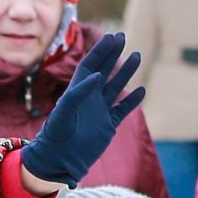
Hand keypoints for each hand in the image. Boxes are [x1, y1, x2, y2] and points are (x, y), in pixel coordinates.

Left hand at [18, 33, 144, 192]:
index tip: (113, 38)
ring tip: (137, 55)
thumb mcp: (64, 113)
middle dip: (113, 54)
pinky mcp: (108, 126)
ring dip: (126, 72)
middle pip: (103, 71)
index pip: (90, 65)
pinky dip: (132, 101)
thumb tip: (96, 77)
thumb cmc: (56, 135)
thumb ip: (77, 94)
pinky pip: (122, 109)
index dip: (101, 51)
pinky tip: (141, 90)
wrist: (59, 160)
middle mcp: (89, 98)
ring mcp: (99, 111)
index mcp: (76, 91)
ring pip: (116, 87)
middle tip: (123, 37)